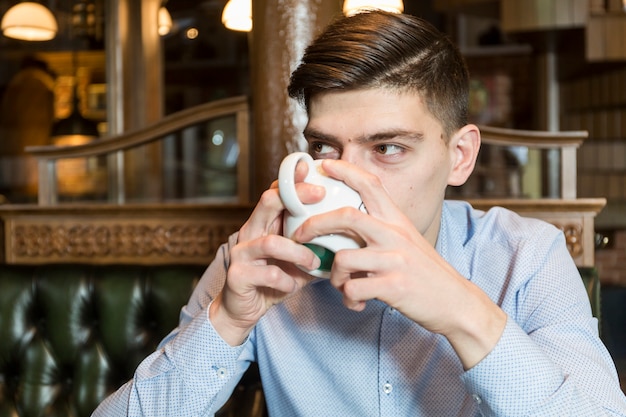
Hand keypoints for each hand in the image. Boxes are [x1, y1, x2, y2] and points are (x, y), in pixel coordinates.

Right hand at [210, 161, 321, 345]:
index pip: (276, 192)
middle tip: (320, 196)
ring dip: (297, 251)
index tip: (312, 167)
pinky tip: (292, 285)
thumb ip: (316, 244)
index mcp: (265, 223)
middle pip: (267, 202)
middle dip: (295, 195)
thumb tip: (351, 233)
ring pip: (270, 241)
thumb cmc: (275, 279)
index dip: (293, 178)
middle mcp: (251, 231)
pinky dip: (286, 280)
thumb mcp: (298, 258)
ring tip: (313, 262)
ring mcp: (241, 253)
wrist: (244, 310)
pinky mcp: (238, 275)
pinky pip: (267, 273)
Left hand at [292, 159, 506, 368]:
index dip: (345, 170)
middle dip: (315, 224)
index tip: (323, 163)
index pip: (370, 184)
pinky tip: (357, 303)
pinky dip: (348, 299)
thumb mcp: (407, 241)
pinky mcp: (394, 286)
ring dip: (333, 276)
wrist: (455, 302)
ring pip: (343, 258)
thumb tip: (347, 222)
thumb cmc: (425, 273)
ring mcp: (395, 260)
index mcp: (397, 221)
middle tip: (299, 234)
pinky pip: (353, 289)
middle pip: (346, 216)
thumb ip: (381, 229)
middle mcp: (395, 235)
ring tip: (341, 285)